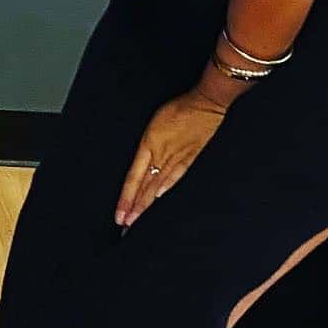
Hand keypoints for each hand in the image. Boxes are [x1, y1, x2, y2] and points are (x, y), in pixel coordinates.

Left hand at [116, 89, 227, 226]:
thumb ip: (150, 146)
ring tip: (138, 220)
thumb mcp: (155, 124)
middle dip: (134, 207)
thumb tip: (144, 164)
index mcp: (148, 145)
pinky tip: (160, 200)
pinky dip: (167, 189)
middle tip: (125, 225)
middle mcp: (161, 154)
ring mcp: (178, 158)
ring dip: (148, 204)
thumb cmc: (181, 109)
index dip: (126, 198)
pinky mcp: (193, 158)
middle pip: (144, 187)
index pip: (133, 177)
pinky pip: (177, 177)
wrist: (208, 103)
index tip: (119, 214)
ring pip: (158, 186)